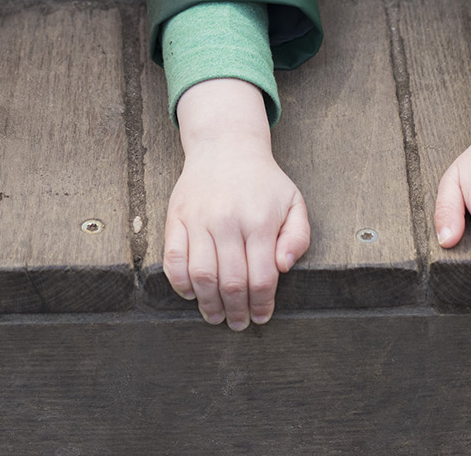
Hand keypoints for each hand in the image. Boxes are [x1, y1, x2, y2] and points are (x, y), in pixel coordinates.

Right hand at [162, 77, 309, 330]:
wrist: (226, 146)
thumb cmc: (262, 182)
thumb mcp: (294, 203)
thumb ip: (297, 237)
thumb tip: (284, 267)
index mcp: (259, 221)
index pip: (261, 278)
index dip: (261, 305)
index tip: (261, 317)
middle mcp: (227, 221)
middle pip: (230, 282)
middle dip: (236, 311)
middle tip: (238, 323)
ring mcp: (198, 220)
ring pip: (200, 276)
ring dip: (208, 304)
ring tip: (216, 316)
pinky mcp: (176, 218)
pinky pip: (173, 259)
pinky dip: (180, 283)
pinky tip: (192, 293)